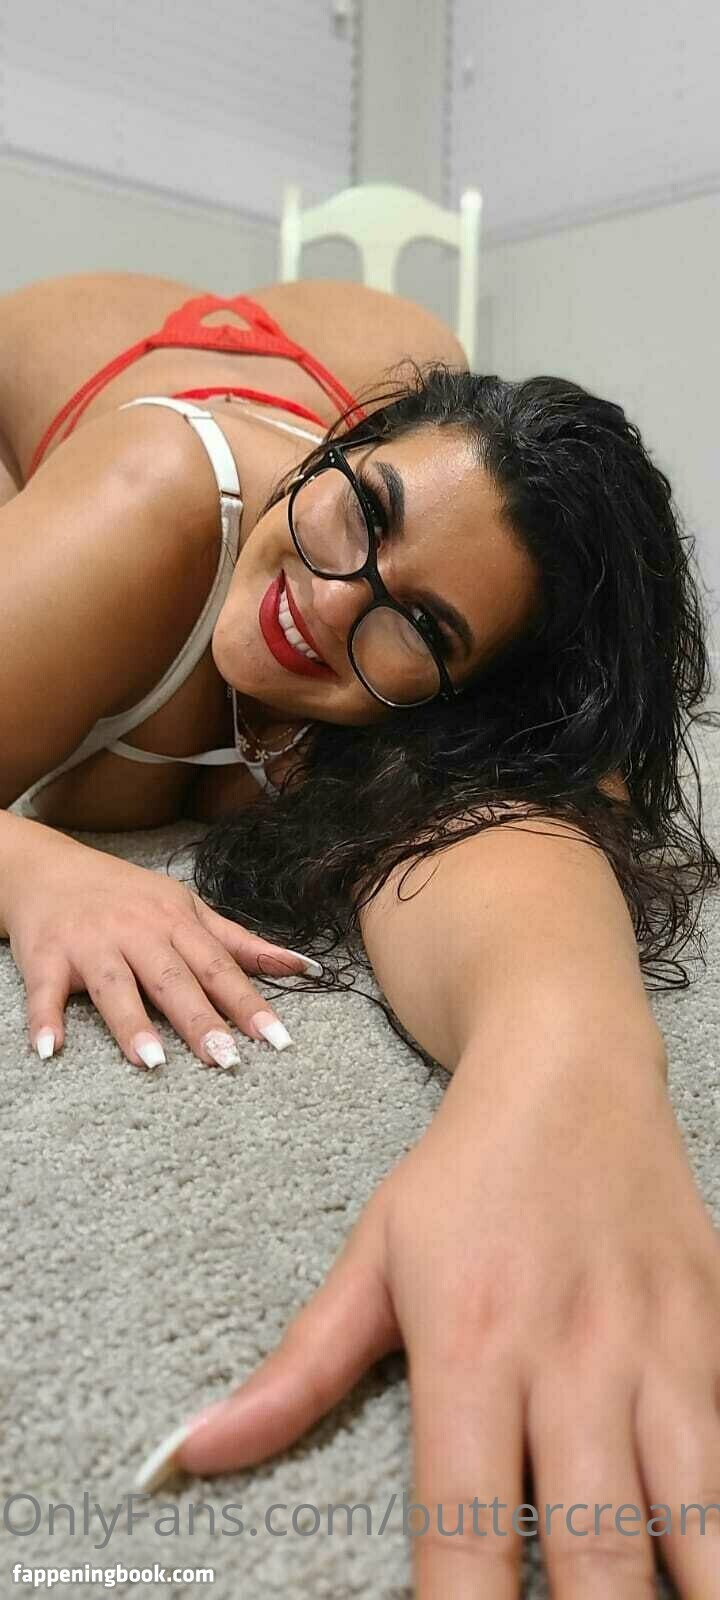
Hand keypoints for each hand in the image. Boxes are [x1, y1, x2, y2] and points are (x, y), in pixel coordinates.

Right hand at [5, 822, 319, 1067]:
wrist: (49, 868)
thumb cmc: (127, 896)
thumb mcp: (187, 909)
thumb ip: (240, 943)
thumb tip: (303, 966)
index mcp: (175, 922)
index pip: (219, 968)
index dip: (249, 1004)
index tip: (277, 1040)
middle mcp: (136, 932)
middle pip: (173, 980)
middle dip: (201, 1020)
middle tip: (227, 1060)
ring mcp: (90, 944)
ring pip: (115, 987)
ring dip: (132, 1024)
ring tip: (154, 1063)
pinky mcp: (45, 957)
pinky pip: (45, 992)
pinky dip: (45, 1020)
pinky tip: (50, 1050)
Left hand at [147, 1046, 719, 1598]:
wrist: (570, 1064)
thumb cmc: (466, 1170)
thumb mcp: (373, 1255)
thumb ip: (300, 1369)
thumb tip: (196, 1452)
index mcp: (472, 1346)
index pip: (466, 1531)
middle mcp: (573, 1359)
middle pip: (597, 1553)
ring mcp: (661, 1348)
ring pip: (699, 1510)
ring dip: (688, 1588)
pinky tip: (710, 1555)